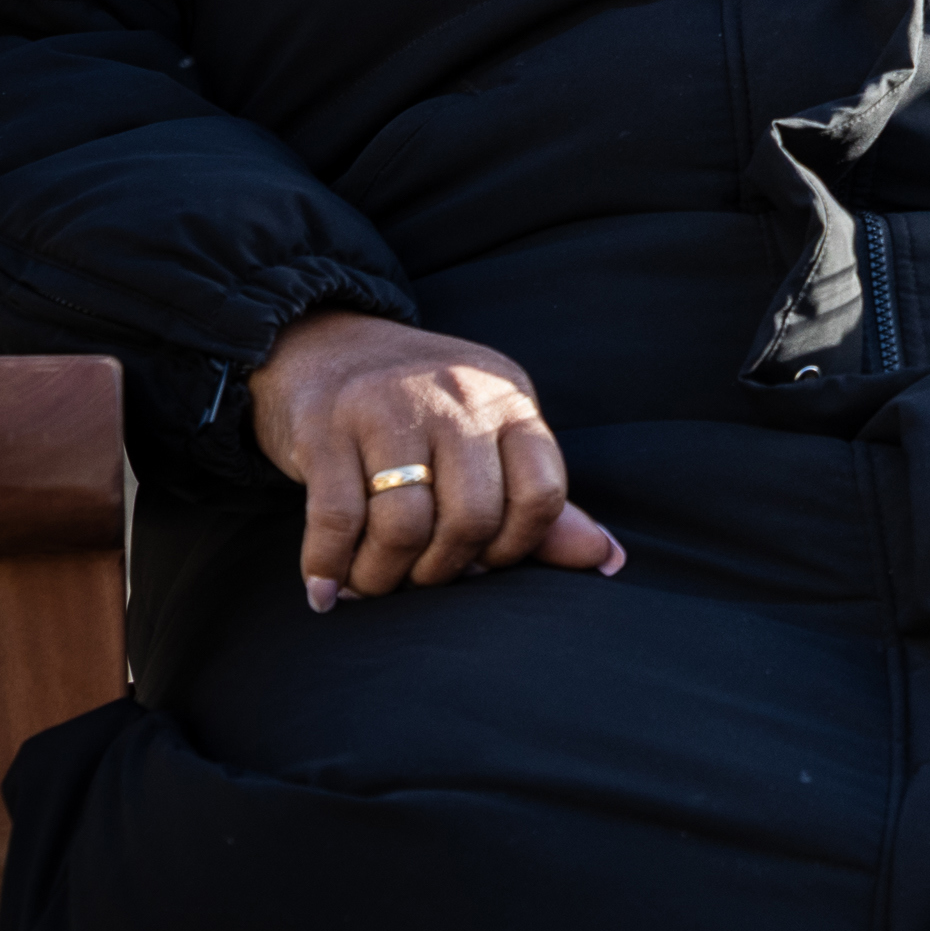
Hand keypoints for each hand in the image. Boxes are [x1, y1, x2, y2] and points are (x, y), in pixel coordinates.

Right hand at [254, 310, 622, 612]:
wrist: (321, 342)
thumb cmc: (418, 408)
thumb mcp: (488, 435)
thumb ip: (537, 500)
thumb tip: (608, 559)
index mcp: (509, 400)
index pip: (543, 493)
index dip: (516, 547)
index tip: (483, 562)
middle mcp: (456, 398)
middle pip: (473, 518)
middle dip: (444, 571)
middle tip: (418, 577)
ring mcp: (388, 407)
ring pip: (404, 526)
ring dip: (383, 575)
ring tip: (370, 583)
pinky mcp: (326, 426)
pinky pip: (336, 520)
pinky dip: (329, 567)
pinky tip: (325, 588)